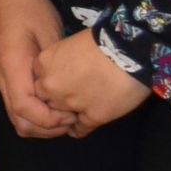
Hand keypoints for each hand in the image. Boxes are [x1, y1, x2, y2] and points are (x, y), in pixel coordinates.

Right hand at [0, 0, 70, 138]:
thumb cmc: (30, 8)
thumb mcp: (49, 34)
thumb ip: (55, 66)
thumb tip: (68, 94)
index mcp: (11, 66)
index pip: (25, 108)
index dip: (49, 120)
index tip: (72, 115)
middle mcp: (2, 77)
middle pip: (19, 120)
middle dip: (48, 128)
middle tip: (74, 119)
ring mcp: (1, 78)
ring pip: (18, 117)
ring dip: (43, 124)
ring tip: (67, 114)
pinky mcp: (6, 77)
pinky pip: (19, 106)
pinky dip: (37, 113)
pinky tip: (56, 104)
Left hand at [35, 30, 150, 133]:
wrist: (131, 51)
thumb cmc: (105, 40)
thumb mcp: (72, 43)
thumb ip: (62, 59)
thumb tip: (66, 70)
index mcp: (44, 63)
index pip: (39, 79)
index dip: (51, 82)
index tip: (62, 81)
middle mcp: (52, 85)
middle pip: (46, 99)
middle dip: (57, 99)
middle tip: (72, 95)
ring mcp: (70, 103)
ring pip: (62, 116)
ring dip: (69, 114)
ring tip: (79, 111)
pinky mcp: (92, 116)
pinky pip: (80, 128)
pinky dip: (81, 129)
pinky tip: (83, 126)